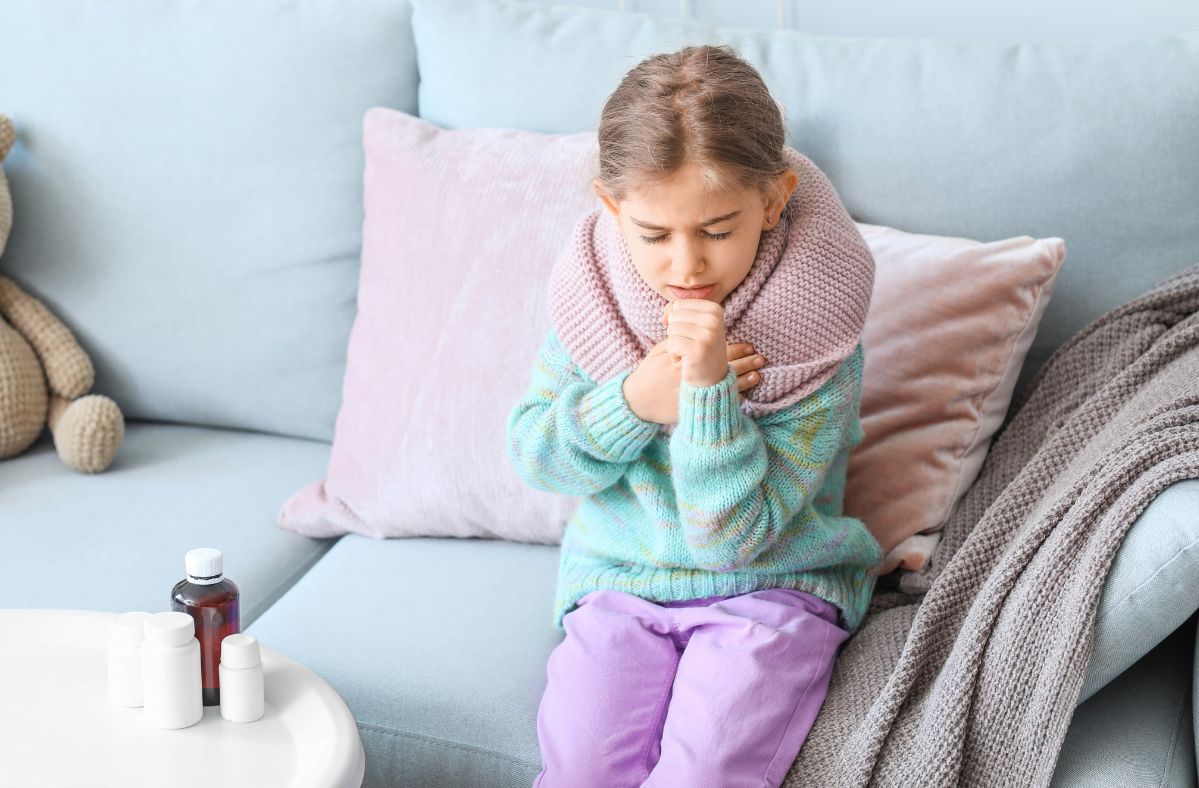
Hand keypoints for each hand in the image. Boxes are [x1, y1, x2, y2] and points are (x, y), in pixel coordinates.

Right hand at [621, 327, 767, 425]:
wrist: (637, 402)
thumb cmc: (648, 374)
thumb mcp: (659, 352)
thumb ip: (678, 342)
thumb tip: (696, 331)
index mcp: (684, 360)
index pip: (714, 351)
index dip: (733, 348)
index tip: (748, 346)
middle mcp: (691, 376)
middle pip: (723, 366)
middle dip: (743, 362)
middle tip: (760, 357)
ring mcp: (692, 393)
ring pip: (723, 385)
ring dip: (742, 379)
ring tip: (758, 374)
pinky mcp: (692, 407)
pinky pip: (716, 402)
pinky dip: (731, 398)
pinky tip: (744, 395)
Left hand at [663, 298, 730, 387]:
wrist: (712, 378)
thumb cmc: (698, 348)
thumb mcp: (693, 324)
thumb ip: (677, 311)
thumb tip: (664, 319)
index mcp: (714, 309)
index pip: (678, 305)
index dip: (677, 321)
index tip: (692, 334)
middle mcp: (713, 320)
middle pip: (674, 316)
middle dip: (676, 333)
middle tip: (691, 345)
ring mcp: (708, 335)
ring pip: (671, 330)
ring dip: (675, 345)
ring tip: (689, 353)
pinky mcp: (698, 350)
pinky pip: (671, 345)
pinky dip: (673, 355)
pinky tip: (686, 361)